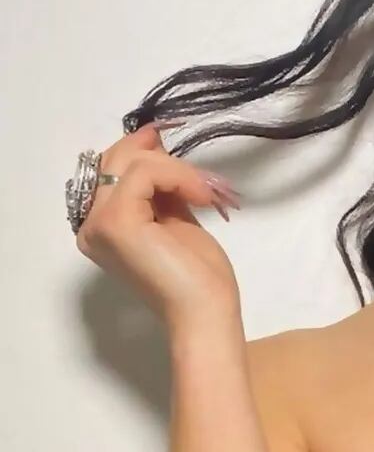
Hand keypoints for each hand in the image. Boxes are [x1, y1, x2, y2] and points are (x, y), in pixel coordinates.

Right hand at [74, 120, 243, 333]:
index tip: (172, 141)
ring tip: (206, 193)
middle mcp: (90, 223)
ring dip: (178, 169)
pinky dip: (179, 176)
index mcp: (102, 224)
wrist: (204, 310)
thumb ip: (161, 188)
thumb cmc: (197, 274)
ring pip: (132, 162)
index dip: (140, 149)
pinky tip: (201, 197)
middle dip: (163, 158)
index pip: (110, 169)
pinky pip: (144, 173)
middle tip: (200, 177)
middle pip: (115, 159)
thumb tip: (155, 144)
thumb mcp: (176, 217)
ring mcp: (98, 223)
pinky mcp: (116, 222)